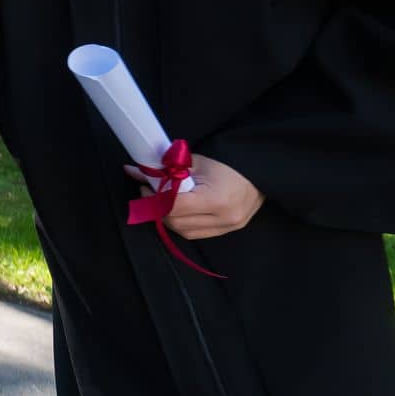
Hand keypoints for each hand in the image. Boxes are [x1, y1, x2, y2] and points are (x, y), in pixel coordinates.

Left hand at [127, 155, 263, 239]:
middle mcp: (223, 218)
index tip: (144, 185)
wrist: (259, 174)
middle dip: (157, 208)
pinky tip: (176, 211)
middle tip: (148, 191)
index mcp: (216, 199)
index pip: (174, 206)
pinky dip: (181, 223)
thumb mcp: (196, 162)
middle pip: (176, 222)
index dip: (153, 198)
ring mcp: (227, 228)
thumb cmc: (227, 164)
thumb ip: (166, 170)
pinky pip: (195, 233)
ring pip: (183, 231)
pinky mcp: (226, 231)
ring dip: (167, 217)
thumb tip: (135, 170)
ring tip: (161, 200)